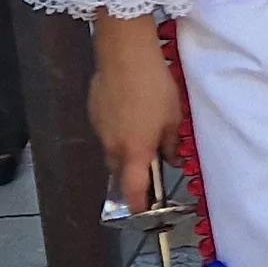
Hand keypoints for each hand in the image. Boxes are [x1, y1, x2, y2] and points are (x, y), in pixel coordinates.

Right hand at [86, 20, 182, 212]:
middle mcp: (112, 145)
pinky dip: (117, 129)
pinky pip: (106, 129)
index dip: (138, 204)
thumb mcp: (174, 117)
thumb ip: (172, 143)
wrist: (125, 55)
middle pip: (119, 170)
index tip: (142, 211)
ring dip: (124, 149)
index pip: (133, 189)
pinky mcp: (93, 111)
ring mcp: (99, 128)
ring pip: (111, 149)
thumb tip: (172, 158)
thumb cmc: (154, 87)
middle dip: (132, 172)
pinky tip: (130, 110)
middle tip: (149, 162)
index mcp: (135, 151)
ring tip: (142, 129)